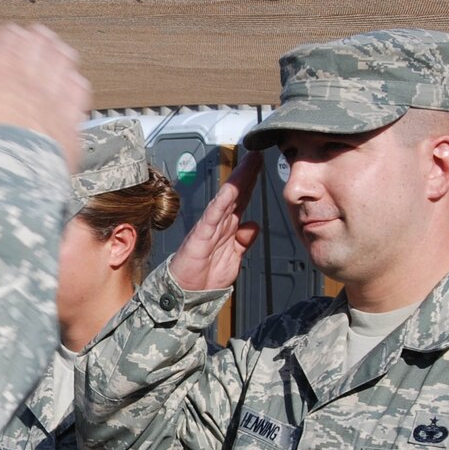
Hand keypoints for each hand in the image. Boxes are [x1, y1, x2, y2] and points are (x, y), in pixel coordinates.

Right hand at [0, 24, 90, 170]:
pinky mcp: (68, 121)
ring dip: (60, 55)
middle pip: (37, 51)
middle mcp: (28, 85)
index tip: (11, 31)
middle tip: (40, 32)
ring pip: (61, 67)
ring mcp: (51, 101)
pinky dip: (77, 84)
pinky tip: (77, 80)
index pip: (6, 45)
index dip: (10, 35)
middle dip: (38, 39)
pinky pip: (78, 95)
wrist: (9, 175)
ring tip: (62, 48)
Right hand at [167, 154, 262, 291]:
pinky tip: (231, 189)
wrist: (187, 295)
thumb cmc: (205, 277)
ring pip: (227, 198)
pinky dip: (222, 201)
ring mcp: (209, 226)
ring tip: (249, 163)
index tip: (261, 164)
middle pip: (236, 193)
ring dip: (238, 179)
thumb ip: (244, 241)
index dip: (252, 181)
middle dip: (247, 173)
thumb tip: (254, 225)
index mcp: (227, 228)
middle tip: (257, 154)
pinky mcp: (200, 235)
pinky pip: (213, 215)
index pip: (242, 199)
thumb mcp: (234, 258)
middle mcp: (219, 223)